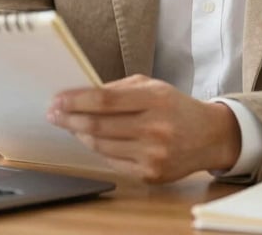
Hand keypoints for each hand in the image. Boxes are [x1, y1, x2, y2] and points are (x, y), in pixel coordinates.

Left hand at [47, 74, 240, 182]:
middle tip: (54, 113)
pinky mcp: (151, 175)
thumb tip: (81, 95)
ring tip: (70, 124)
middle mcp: (155, 128)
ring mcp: (153, 155)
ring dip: (80, 134)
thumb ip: (119, 88)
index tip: (57, 99)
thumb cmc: (174, 106)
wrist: (208, 135)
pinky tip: (90, 139)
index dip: (77, 100)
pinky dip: (98, 149)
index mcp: (155, 99)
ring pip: (101, 146)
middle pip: (99, 125)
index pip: (106, 100)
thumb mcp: (152, 86)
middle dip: (70, 118)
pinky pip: (112, 162)